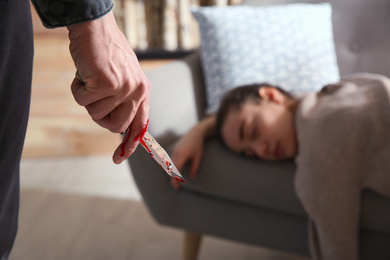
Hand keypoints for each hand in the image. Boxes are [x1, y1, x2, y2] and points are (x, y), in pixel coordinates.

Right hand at [67, 11, 149, 163]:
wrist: (95, 27)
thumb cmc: (106, 52)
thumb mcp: (123, 76)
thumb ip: (125, 99)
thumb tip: (120, 126)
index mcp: (143, 91)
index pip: (140, 125)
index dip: (129, 144)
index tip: (118, 158)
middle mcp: (137, 91)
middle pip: (116, 126)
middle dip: (100, 117)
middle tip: (94, 97)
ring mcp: (122, 88)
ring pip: (96, 114)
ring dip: (87, 99)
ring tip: (91, 77)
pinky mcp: (105, 84)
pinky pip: (82, 101)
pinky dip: (76, 88)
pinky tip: (83, 73)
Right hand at [170, 128, 204, 188]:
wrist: (195, 133)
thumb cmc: (198, 145)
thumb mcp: (198, 157)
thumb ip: (195, 167)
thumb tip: (193, 178)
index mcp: (183, 155)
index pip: (176, 169)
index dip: (175, 179)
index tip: (176, 186)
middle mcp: (176, 153)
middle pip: (171, 168)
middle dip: (172, 178)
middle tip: (175, 187)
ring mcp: (174, 150)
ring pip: (170, 164)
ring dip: (171, 173)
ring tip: (175, 181)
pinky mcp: (174, 149)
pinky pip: (171, 160)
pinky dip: (171, 167)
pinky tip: (174, 171)